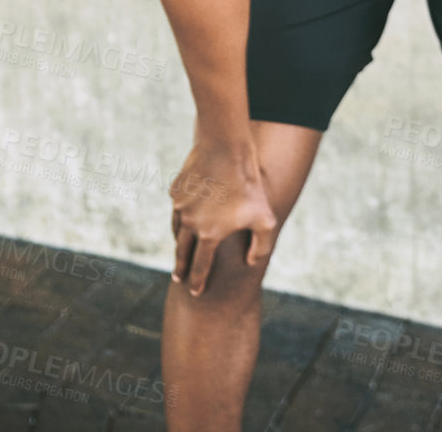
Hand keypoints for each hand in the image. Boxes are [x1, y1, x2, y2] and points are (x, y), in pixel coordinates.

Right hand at [169, 139, 277, 296]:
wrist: (225, 149)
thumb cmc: (249, 185)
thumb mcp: (265, 219)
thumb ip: (261, 247)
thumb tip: (251, 263)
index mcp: (209, 235)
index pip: (200, 266)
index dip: (197, 281)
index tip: (195, 292)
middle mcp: (189, 223)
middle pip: (182, 252)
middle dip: (180, 268)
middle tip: (178, 278)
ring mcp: (180, 206)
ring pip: (176, 230)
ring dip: (179, 242)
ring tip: (181, 248)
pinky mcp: (176, 190)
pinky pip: (177, 208)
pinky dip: (180, 216)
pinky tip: (186, 215)